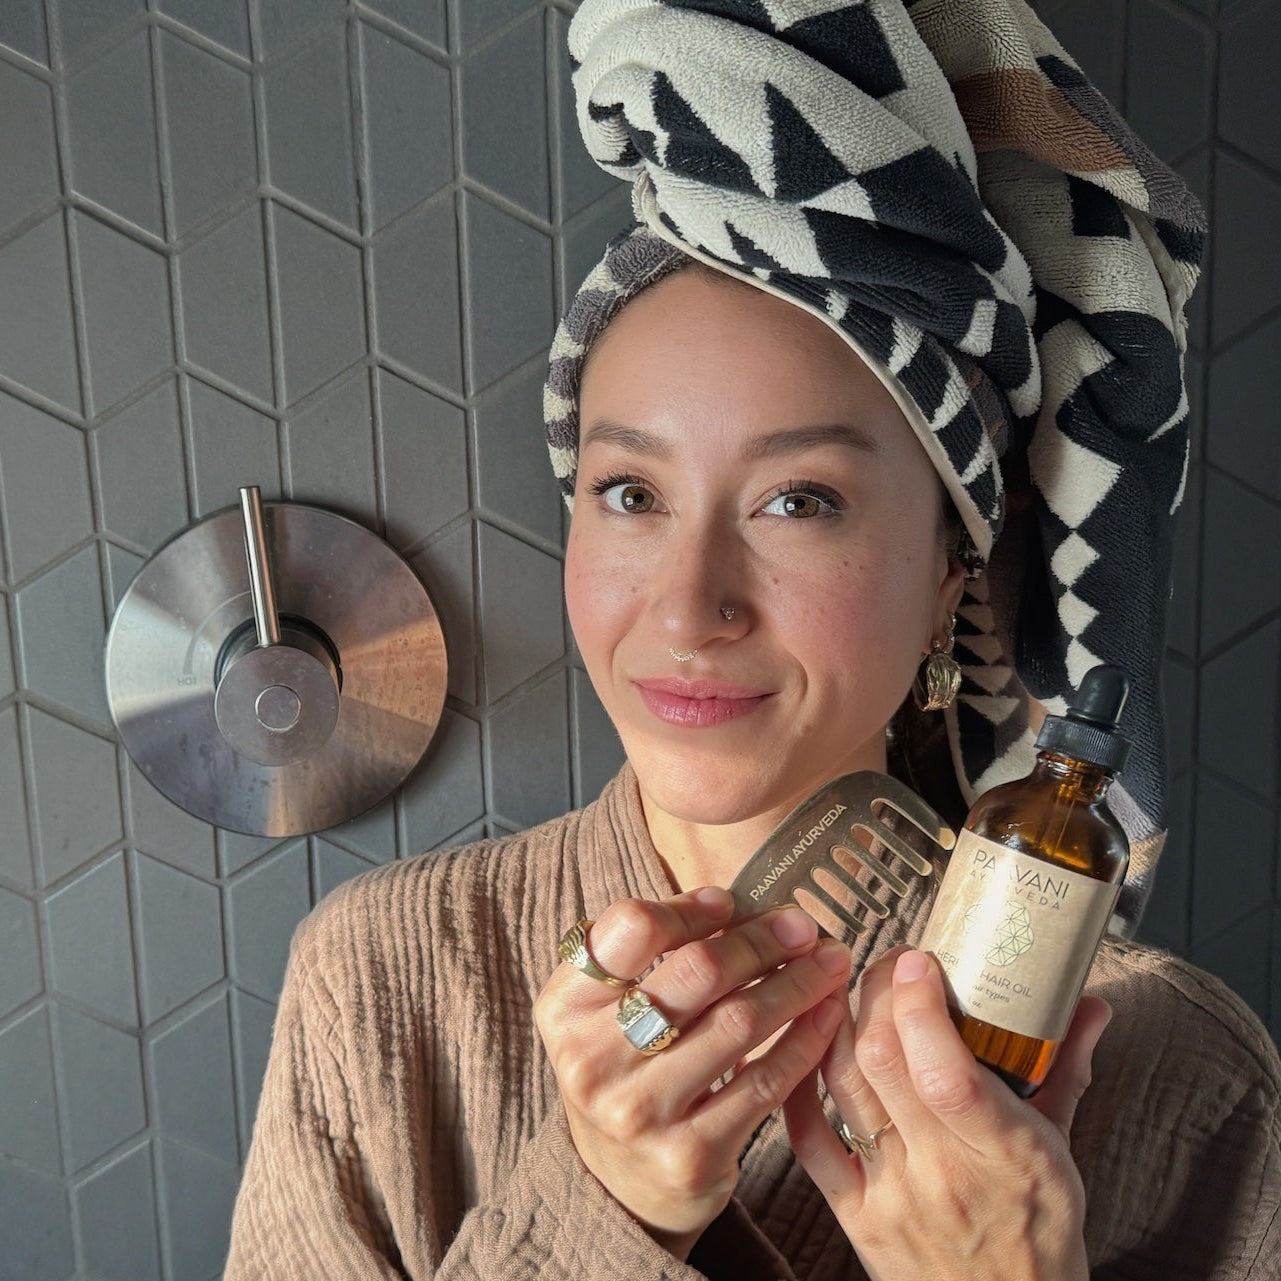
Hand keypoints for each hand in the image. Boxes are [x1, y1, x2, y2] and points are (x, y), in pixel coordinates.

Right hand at [534, 887, 851, 1257]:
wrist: (618, 1185)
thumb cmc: (626, 1068)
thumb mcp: (608, 1010)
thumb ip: (656, 954)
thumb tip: (731, 903)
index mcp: (565, 1006)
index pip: (632, 929)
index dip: (689, 908)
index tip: (732, 902)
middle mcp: (592, 1059)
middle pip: (696, 972)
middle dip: (761, 941)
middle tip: (802, 925)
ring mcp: (639, 1112)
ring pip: (738, 1023)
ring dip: (796, 983)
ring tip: (829, 961)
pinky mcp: (688, 1155)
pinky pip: (764, 1083)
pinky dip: (804, 1040)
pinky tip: (826, 1015)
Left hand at [782, 947, 1110, 1280]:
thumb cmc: (1036, 1232)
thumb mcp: (1061, 1151)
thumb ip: (1065, 1070)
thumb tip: (1089, 1006)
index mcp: (1004, 1153)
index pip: (946, 1073)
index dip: (921, 1008)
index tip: (918, 963)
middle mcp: (942, 1173)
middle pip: (884, 1064)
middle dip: (875, 995)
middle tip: (887, 966)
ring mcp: (891, 1193)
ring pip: (843, 1087)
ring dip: (836, 1023)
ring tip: (848, 988)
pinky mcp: (854, 1213)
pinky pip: (809, 1137)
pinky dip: (802, 1081)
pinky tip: (812, 1042)